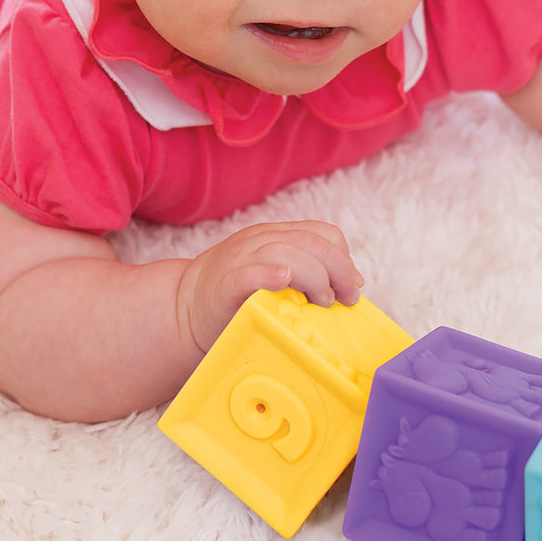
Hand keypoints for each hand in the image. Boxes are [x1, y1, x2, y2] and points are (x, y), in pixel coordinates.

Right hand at [177, 220, 364, 352]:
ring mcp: (241, 259)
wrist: (187, 308)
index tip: (353, 286)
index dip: (344, 258)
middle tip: (345, 298)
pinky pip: (247, 274)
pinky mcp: (224, 283)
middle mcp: (260, 240)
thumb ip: (310, 273)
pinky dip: (268, 275)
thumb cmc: (241, 298)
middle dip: (338, 270)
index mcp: (276, 236)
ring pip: (285, 252)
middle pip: (310, 242)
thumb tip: (354, 284)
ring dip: (314, 275)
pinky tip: (284, 280)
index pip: (322, 233)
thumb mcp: (277, 275)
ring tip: (322, 300)